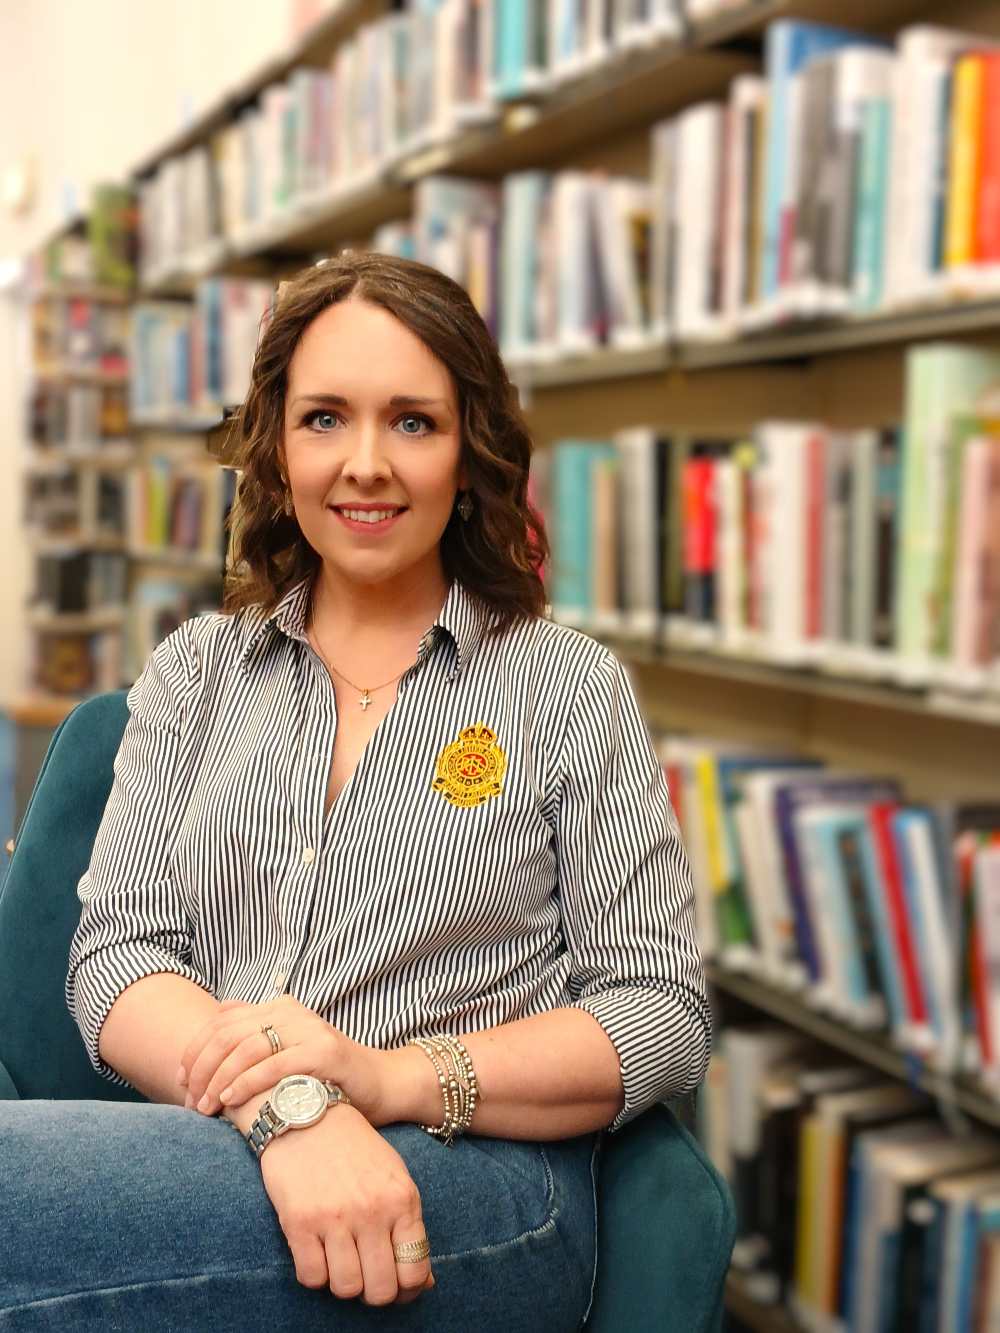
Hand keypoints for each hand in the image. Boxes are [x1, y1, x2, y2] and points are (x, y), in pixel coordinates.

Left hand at [177, 995, 396, 1120]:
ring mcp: (310, 1030)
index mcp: (279, 1008)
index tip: (180, 1081)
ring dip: (218, 1079)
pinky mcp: (325, 1052)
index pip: (222, 1021)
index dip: (194, 1050)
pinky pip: (275, 1065)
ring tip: (206, 1106)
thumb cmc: (326, 1076)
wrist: (380, 1084)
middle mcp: (292, 1012)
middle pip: (229, 1034)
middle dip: (201, 1068)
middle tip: (189, 1100)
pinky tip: (231, 1099)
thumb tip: (217, 1015)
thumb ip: (256, 1034)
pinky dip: (247, 1082)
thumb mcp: (288, 1049)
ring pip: (247, 1048)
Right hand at [261, 1103, 434, 1304]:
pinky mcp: (300, 1221)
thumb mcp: (393, 1177)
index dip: (406, 1290)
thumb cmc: (354, 1147)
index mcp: (402, 1199)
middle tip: (365, 1275)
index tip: (394, 1284)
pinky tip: (316, 1252)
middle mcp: (372, 1211)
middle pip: (381, 1290)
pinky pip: (311, 1277)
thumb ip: (409, 1227)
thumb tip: (425, 1282)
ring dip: (343, 1283)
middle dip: (374, 1292)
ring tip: (339, 1260)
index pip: (415, 1270)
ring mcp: (335, 1217)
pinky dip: (314, 1273)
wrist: (307, 1112)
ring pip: (346, 1289)